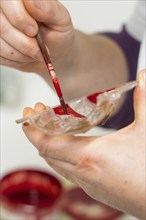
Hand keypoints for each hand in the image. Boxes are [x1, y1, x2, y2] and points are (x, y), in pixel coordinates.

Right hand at [0, 0, 73, 74]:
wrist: (54, 53)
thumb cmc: (57, 34)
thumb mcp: (60, 20)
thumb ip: (48, 9)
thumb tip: (31, 0)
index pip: (7, 1)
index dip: (19, 17)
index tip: (34, 31)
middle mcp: (5, 10)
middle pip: (1, 25)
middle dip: (23, 43)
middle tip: (38, 47)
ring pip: (0, 42)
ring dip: (21, 53)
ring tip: (34, 51)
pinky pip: (0, 55)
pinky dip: (15, 60)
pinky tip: (25, 55)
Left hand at [22, 69, 144, 218]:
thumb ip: (142, 102)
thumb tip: (143, 77)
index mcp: (89, 156)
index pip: (46, 143)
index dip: (32, 129)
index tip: (27, 115)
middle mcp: (83, 173)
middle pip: (47, 153)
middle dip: (39, 133)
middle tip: (40, 116)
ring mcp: (88, 185)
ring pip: (57, 164)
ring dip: (50, 145)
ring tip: (54, 128)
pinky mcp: (96, 191)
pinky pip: (69, 172)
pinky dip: (62, 157)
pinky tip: (73, 148)